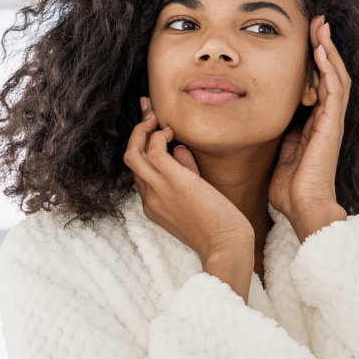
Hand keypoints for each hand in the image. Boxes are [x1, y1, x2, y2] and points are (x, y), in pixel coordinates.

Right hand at [124, 96, 253, 263]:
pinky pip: (153, 151)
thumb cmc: (219, 226)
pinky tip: (172, 132)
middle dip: (137, 132)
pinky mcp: (174, 182)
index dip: (142, 147)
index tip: (150, 127)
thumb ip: (186, 173)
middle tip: (149, 113)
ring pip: (133, 153)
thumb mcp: (196, 197)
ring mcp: (159, 191)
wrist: (227, 246)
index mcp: (154, 206)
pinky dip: (158, 136)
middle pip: (131, 159)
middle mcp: (150, 198)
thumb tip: (181, 148)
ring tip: (157, 117)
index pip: (139, 171)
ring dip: (142, 130)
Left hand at [269, 16, 349, 239]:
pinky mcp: (333, 125)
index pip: (318, 83)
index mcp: (315, 125)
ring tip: (321, 26)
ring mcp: (333, 121)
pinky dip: (329, 68)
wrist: (304, 208)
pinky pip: (335, 90)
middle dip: (324, 46)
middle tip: (317, 21)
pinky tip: (320, 49)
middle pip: (331, 73)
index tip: (305, 38)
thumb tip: (267, 120)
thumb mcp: (279, 153)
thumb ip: (280, 135)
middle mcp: (328, 119)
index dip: (314, 60)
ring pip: (337, 76)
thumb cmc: (289, 189)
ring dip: (329, 50)